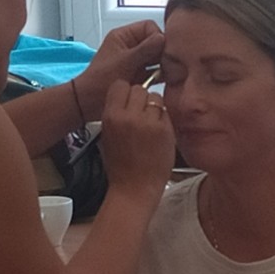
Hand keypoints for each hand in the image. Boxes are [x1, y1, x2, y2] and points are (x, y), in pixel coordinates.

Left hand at [72, 20, 164, 119]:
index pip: (148, 26)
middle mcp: (130, 46)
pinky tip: (166, 80)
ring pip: (157, 57)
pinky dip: (161, 75)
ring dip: (162, 65)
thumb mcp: (124, 62)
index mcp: (123, 36)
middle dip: (162, 52)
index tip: (163, 50)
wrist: (90, 103)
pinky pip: (155, 71)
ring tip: (167, 73)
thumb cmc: (99, 81)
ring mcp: (135, 61)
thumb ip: (144, 49)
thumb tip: (162, 38)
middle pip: (155, 42)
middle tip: (167, 64)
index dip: (157, 36)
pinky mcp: (139, 75)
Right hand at [99, 79, 174, 204]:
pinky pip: (166, 113)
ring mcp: (149, 123)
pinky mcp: (165, 131)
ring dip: (154, 107)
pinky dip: (163, 119)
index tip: (128, 101)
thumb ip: (116, 113)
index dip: (125, 92)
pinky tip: (158, 133)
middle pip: (139, 89)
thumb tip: (126, 95)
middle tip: (141, 114)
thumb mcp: (108, 134)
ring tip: (150, 123)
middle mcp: (129, 117)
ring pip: (155, 97)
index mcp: (111, 116)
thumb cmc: (119, 164)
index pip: (120, 85)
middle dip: (140, 98)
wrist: (134, 189)